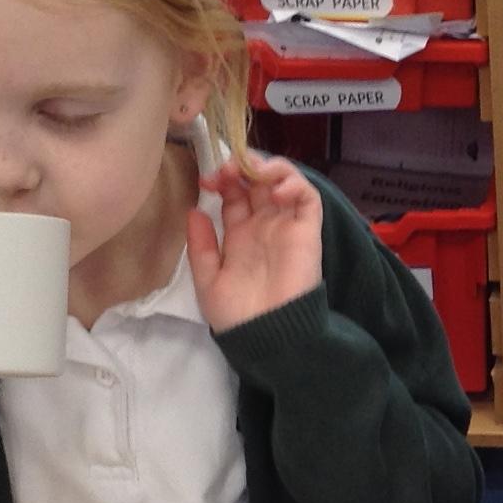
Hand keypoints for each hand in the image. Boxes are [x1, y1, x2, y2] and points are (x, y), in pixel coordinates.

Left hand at [190, 154, 323, 330]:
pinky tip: (276, 188)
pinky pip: (308, 198)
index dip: (221, 180)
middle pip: (256, 183)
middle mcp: (264, 226)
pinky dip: (295, 183)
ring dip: (269, 167)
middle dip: (241, 167)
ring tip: (252, 170)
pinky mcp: (307, 231)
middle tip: (226, 168)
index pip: (234, 195)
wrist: (266, 335)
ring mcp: (286, 226)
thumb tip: (195, 211)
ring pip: (283, 182)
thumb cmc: (236, 314)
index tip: (206, 179)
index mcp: (240, 236)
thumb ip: (201, 246)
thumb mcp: (207, 279)